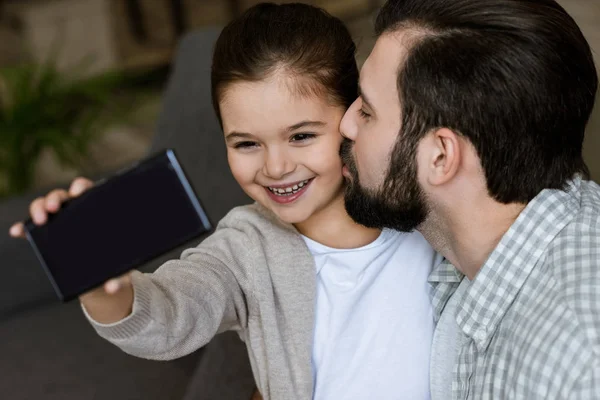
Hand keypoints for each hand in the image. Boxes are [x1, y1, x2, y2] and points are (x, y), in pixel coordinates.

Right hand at [8, 177, 132, 300]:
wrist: (100, 279)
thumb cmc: (114, 267)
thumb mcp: (119, 272)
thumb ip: (118, 279)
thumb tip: (112, 288)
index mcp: (97, 211)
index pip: (88, 191)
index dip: (82, 187)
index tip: (78, 192)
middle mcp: (77, 212)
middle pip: (63, 196)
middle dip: (56, 198)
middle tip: (55, 209)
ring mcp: (60, 222)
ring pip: (45, 206)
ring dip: (38, 208)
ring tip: (39, 221)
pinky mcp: (47, 237)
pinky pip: (31, 229)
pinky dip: (23, 228)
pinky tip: (17, 231)